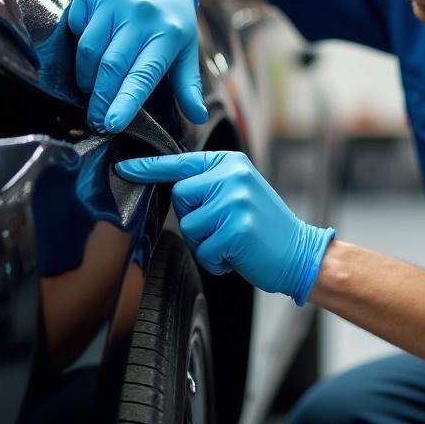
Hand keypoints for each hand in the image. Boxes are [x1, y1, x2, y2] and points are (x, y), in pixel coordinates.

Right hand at [68, 0, 206, 131]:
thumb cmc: (172, 16)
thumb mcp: (187, 47)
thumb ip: (188, 84)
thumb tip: (198, 117)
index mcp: (168, 32)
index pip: (143, 75)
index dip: (125, 101)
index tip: (111, 124)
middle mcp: (141, 14)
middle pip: (111, 65)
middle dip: (100, 98)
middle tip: (96, 120)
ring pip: (89, 49)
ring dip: (86, 76)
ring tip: (90, 89)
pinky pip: (76, 27)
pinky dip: (78, 45)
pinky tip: (89, 54)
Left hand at [116, 151, 334, 303]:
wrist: (300, 253)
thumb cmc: (265, 228)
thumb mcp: (240, 192)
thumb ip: (211, 184)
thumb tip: (173, 188)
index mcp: (231, 163)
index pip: (181, 162)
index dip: (149, 168)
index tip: (124, 168)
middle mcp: (233, 176)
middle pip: (180, 195)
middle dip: (194, 218)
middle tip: (223, 226)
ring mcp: (235, 201)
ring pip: (189, 226)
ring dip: (205, 243)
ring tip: (232, 241)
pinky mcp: (235, 229)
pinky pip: (203, 250)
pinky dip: (216, 261)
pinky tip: (237, 254)